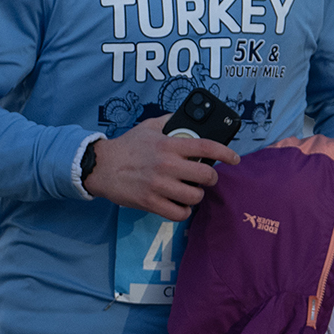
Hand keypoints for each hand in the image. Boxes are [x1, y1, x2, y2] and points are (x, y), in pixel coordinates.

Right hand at [85, 114, 239, 219]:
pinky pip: (178, 213)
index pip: (207, 147)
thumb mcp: (149, 127)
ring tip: (190, 192)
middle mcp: (167, 165)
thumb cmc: (125, 146)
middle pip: (206, 175)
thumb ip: (170, 122)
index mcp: (169, 145)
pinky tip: (179, 205)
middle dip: (211, 178)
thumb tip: (191, 120)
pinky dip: (183, 211)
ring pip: (194, 196)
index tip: (234, 159)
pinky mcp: (150, 202)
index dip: (226, 153)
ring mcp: (158, 186)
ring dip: (196, 196)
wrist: (100, 166)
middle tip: (205, 178)